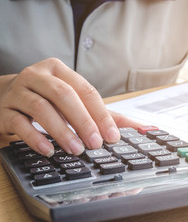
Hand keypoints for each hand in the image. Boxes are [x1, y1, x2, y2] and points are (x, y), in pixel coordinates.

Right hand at [0, 58, 123, 156]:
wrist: (4, 98)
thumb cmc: (47, 100)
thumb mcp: (74, 102)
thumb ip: (105, 114)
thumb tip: (141, 128)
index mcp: (60, 71)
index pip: (86, 90)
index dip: (100, 114)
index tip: (112, 136)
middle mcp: (38, 76)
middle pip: (64, 96)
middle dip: (83, 121)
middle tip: (95, 144)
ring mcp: (18, 92)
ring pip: (41, 108)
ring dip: (61, 131)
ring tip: (75, 150)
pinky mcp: (3, 110)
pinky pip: (19, 123)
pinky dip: (35, 137)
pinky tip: (48, 150)